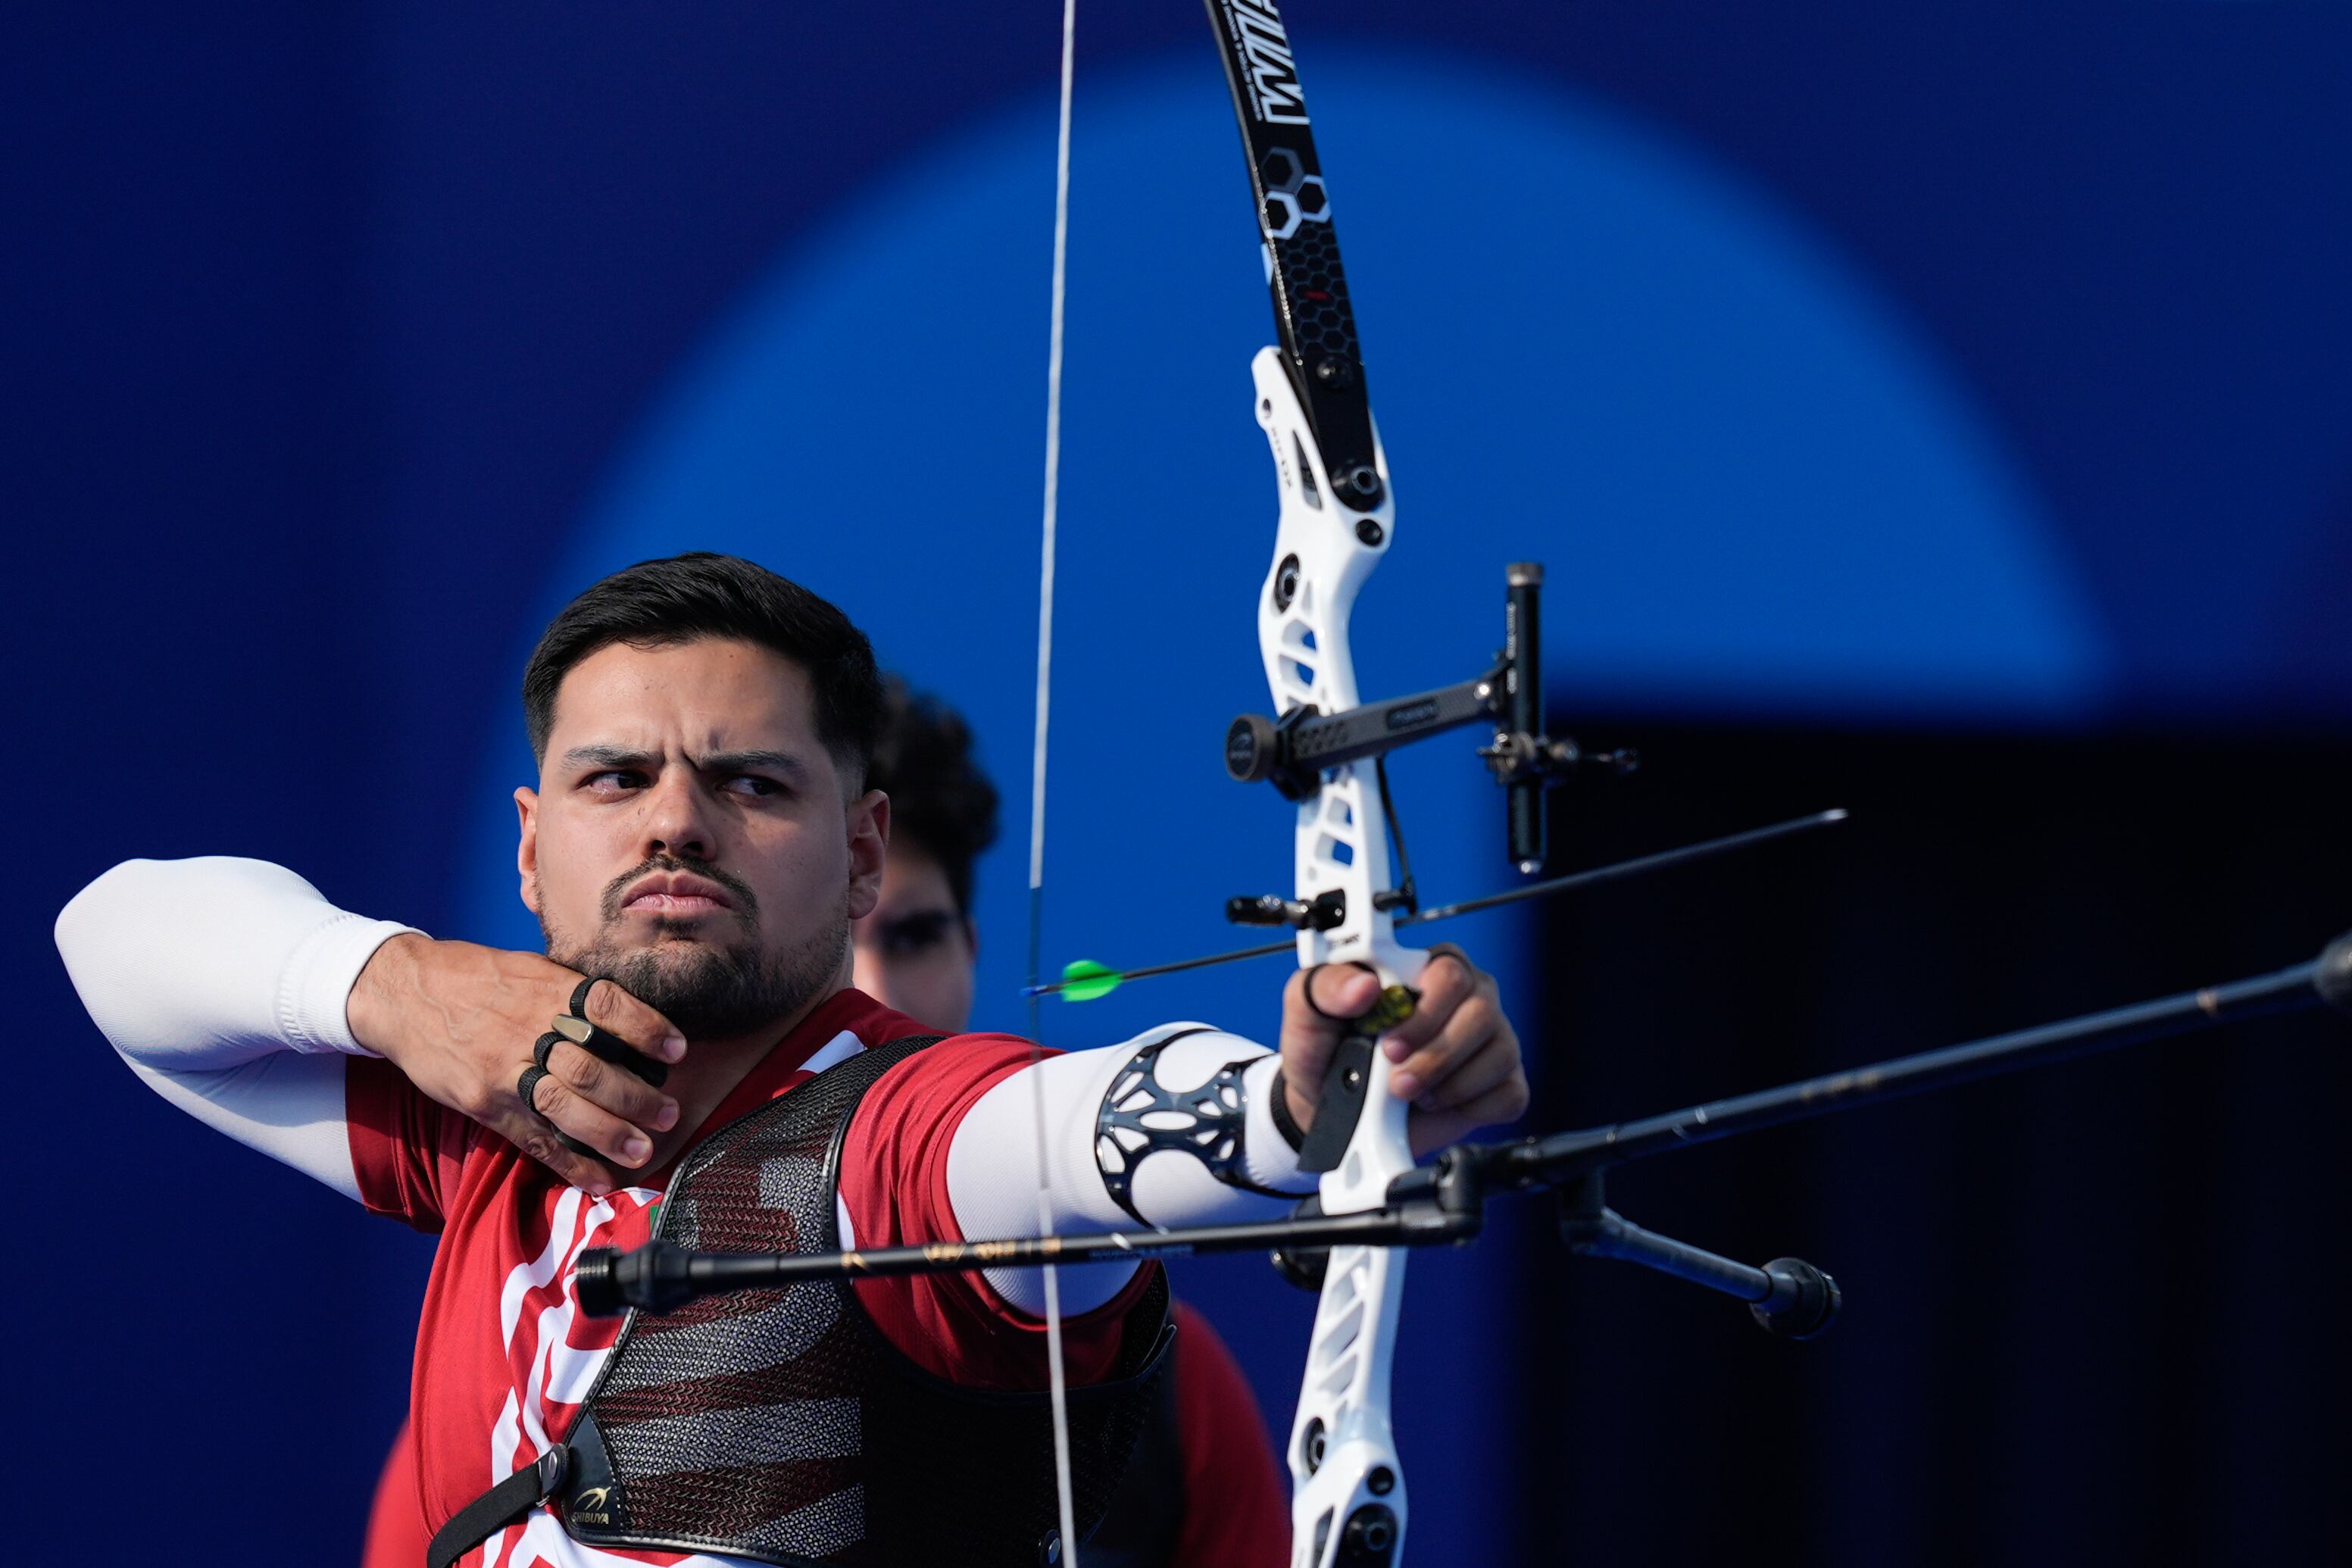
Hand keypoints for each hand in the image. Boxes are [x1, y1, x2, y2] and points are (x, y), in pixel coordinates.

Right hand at [347, 933, 685, 1192]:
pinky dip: (567, 1162)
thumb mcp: (529, 969)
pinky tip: (598, 1179)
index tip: (677, 1049)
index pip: (607, 1006)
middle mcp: (527, 1029)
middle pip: (590, 1067)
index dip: (647, 1028)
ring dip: (609, 1133)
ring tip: (643, 1149)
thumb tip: (630, 1017)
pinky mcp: (483, 1102)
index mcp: (546, 989)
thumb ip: (574, 992)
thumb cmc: (477, 978)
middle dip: (636, 1095)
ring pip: (564, 1107)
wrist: (403, 992)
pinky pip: (531, 1137)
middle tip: (669, 1113)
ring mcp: (503, 1069)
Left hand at [1277, 947, 1528, 1156]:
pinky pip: (1509, 1093)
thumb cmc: (1324, 1052)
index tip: (1389, 1043)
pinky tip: (1438, 1105)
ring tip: (1408, 1093)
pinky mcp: (1500, 1083)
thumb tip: (1365, 984)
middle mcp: (1466, 997)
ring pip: (1500, 1053)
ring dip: (1449, 1084)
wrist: (1327, 1111)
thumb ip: (1326, 985)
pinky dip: (1471, 1107)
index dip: (1425, 1010)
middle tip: (1396, 1079)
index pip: (1450, 970)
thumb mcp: (1307, 1011)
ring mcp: (1490, 1040)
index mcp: (1425, 969)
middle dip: (1436, 1054)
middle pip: (1482, 1011)